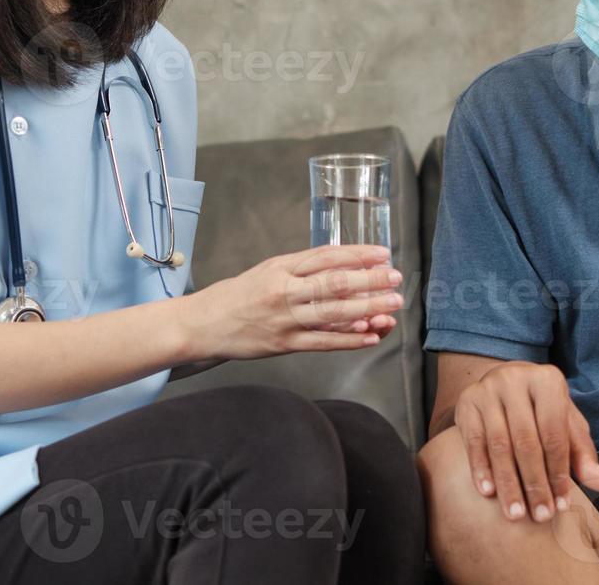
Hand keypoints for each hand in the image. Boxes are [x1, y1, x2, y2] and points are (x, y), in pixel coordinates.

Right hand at [189, 245, 402, 360]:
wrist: (203, 324)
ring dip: (367, 308)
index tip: (383, 253)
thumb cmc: (239, 295)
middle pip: (334, 282)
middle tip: (395, 277)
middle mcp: (284, 290)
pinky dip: (349, 339)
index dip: (358, 254)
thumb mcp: (268, 271)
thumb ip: (302, 269)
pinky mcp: (283, 344)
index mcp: (282, 267)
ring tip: (392, 305)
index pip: (327, 256)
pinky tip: (370, 336)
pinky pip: (323, 341)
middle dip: (370, 280)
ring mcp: (284, 319)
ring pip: (333, 312)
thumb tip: (343, 265)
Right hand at [453, 362, 598, 522]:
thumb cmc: (543, 410)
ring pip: (498, 444)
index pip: (554, 434)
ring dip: (508, 483)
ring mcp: (488, 389)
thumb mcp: (567, 425)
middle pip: (526, 441)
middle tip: (540, 515)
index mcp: (548, 381)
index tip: (561, 506)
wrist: (505, 381)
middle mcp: (515, 379)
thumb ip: (583, 454)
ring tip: (515, 513)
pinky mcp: (467, 402)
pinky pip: (473, 441)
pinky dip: (480, 468)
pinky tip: (487, 493)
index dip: (559, 473)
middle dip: (534, 483)